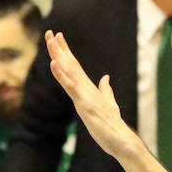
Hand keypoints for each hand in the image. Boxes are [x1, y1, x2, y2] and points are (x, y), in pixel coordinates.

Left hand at [44, 30, 140, 159]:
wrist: (121, 140)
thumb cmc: (113, 125)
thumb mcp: (108, 104)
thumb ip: (106, 90)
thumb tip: (105, 78)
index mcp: (89, 88)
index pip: (75, 66)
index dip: (66, 51)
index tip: (59, 37)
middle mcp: (86, 87)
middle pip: (70, 63)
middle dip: (59, 48)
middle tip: (50, 31)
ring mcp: (85, 94)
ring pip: (68, 70)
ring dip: (58, 55)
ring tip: (50, 40)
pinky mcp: (84, 103)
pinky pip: (70, 86)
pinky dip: (60, 74)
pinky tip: (53, 63)